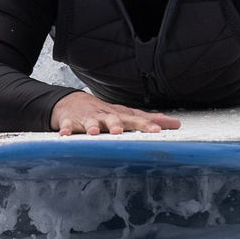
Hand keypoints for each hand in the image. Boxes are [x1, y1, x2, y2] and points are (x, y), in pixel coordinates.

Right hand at [50, 92, 181, 134]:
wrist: (72, 103)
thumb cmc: (103, 112)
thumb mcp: (125, 115)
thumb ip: (149, 120)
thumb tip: (175, 123)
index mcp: (119, 116)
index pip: (135, 120)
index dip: (146, 124)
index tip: (158, 130)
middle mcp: (104, 116)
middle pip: (112, 119)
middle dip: (116, 124)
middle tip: (120, 131)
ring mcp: (87, 119)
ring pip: (90, 122)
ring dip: (92, 126)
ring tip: (94, 132)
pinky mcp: (70, 122)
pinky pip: (67, 126)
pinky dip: (65, 130)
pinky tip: (64, 135)